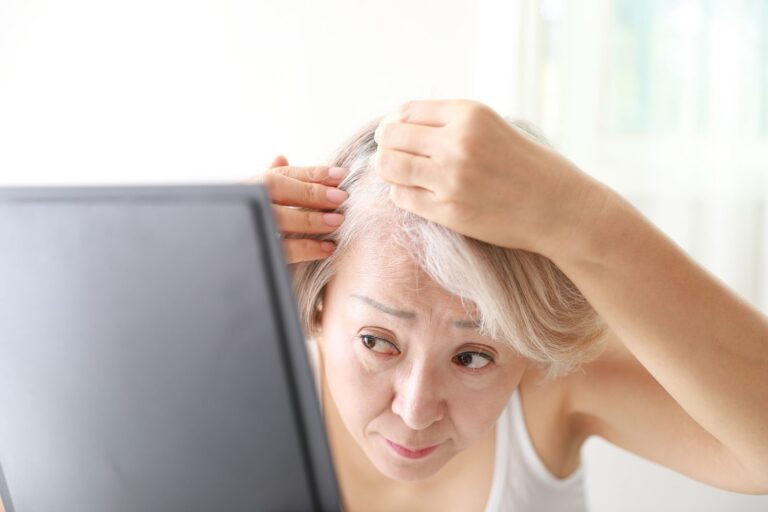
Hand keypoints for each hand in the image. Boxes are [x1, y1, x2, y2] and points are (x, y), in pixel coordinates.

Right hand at [248, 155, 347, 263]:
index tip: (341, 175)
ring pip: (278, 217)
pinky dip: (307, 249)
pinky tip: (326, 248)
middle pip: (277, 189)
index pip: (283, 174)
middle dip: (312, 193)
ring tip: (337, 222)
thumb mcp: (252, 199)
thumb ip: (269, 180)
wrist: (216, 259)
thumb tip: (281, 157)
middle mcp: (246, 203)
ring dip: (311, 219)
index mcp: (249, 188)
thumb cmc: (241, 224)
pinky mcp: (254, 253)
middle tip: (341, 198)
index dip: (313, 173)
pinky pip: (281, 250)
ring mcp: (247, 226)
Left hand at [374, 99, 605, 258]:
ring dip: (389, 170)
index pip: (405, 111)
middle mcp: (457, 143)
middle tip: (394, 154)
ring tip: (402, 174)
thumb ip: (450, 122)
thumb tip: (398, 125)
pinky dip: (401, 193)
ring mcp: (451, 179)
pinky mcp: (448, 211)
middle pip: (391, 137)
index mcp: (470, 114)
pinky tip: (417, 192)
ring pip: (389, 167)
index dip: (394, 123)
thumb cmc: (527, 166)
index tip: (397, 133)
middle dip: (386, 145)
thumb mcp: (493, 126)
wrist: (560, 208)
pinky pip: (402, 197)